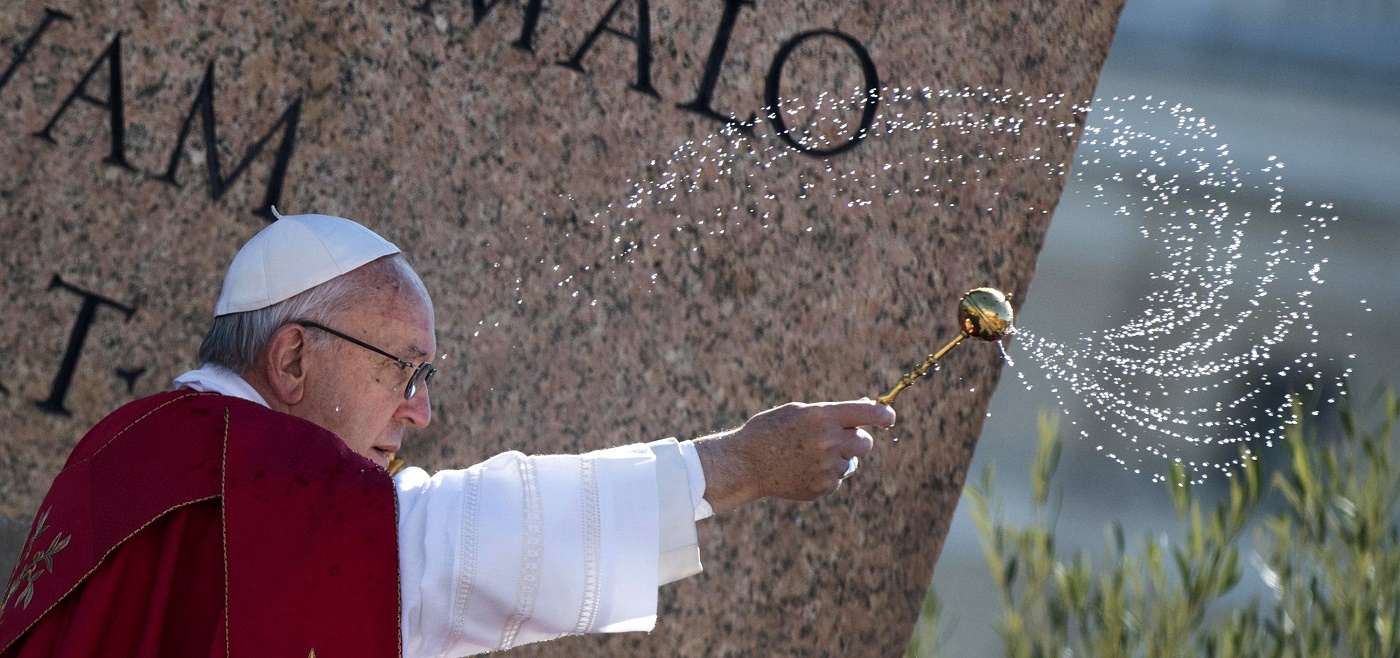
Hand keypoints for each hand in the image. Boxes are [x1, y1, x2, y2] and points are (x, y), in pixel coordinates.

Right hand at [693, 399, 895, 513]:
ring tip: (806, 456)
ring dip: (836, 459)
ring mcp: (827, 467)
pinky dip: (824, 475)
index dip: (884, 415)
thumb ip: (833, 412)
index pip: (869, 413)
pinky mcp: (822, 487)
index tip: (888, 418)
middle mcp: (829, 441)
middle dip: (856, 441)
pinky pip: (836, 479)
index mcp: (824, 416)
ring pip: (849, 463)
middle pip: (865, 443)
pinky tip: (801, 470)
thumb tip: (866, 408)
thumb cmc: (770, 431)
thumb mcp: (799, 412)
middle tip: (838, 440)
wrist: (745, 464)